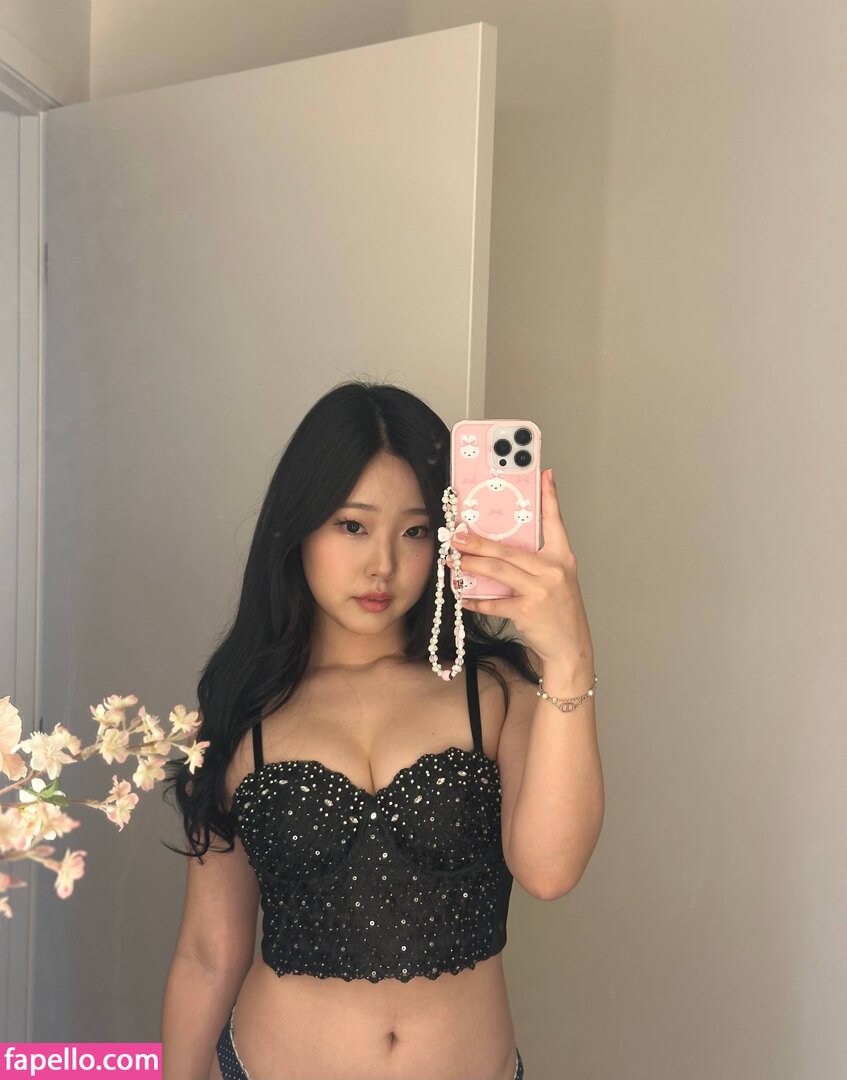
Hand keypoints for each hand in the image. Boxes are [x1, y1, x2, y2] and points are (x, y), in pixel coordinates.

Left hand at [446, 468, 593, 669]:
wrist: (571, 647)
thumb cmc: (559, 611)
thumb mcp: (555, 580)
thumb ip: (534, 562)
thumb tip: (497, 549)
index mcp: (562, 557)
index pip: (555, 521)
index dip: (550, 497)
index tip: (544, 474)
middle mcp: (554, 570)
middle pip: (508, 550)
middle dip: (478, 542)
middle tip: (456, 535)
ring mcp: (542, 591)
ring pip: (498, 571)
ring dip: (471, 565)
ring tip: (453, 559)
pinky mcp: (528, 611)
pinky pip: (494, 603)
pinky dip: (476, 601)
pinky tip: (463, 597)